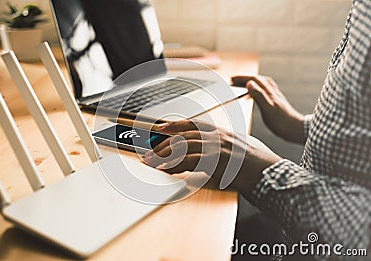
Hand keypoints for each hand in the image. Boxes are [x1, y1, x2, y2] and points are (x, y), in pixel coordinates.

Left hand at [143, 120, 281, 194]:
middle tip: (149, 151)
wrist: (270, 172)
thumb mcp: (241, 148)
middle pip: (184, 135)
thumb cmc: (258, 163)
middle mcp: (218, 136)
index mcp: (223, 132)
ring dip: (164, 155)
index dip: (176, 124)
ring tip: (151, 161)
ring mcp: (217, 146)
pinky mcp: (217, 159)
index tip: (161, 127)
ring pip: (184, 146)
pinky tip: (165, 169)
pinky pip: (190, 161)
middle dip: (164, 143)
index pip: (194, 124)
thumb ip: (225, 145)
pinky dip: (175, 165)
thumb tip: (213, 151)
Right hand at [233, 75, 305, 143]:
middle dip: (246, 78)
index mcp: (269, 93)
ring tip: (245, 83)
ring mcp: (276, 97)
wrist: (297, 130)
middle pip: (259, 80)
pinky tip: (258, 95)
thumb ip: (258, 95)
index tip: (232, 79)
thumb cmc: (282, 122)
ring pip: (264, 84)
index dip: (242, 78)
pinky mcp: (278, 102)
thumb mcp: (267, 109)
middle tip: (235, 80)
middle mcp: (273, 92)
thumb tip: (249, 83)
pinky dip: (259, 89)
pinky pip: (267, 91)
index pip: (254, 80)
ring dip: (253, 81)